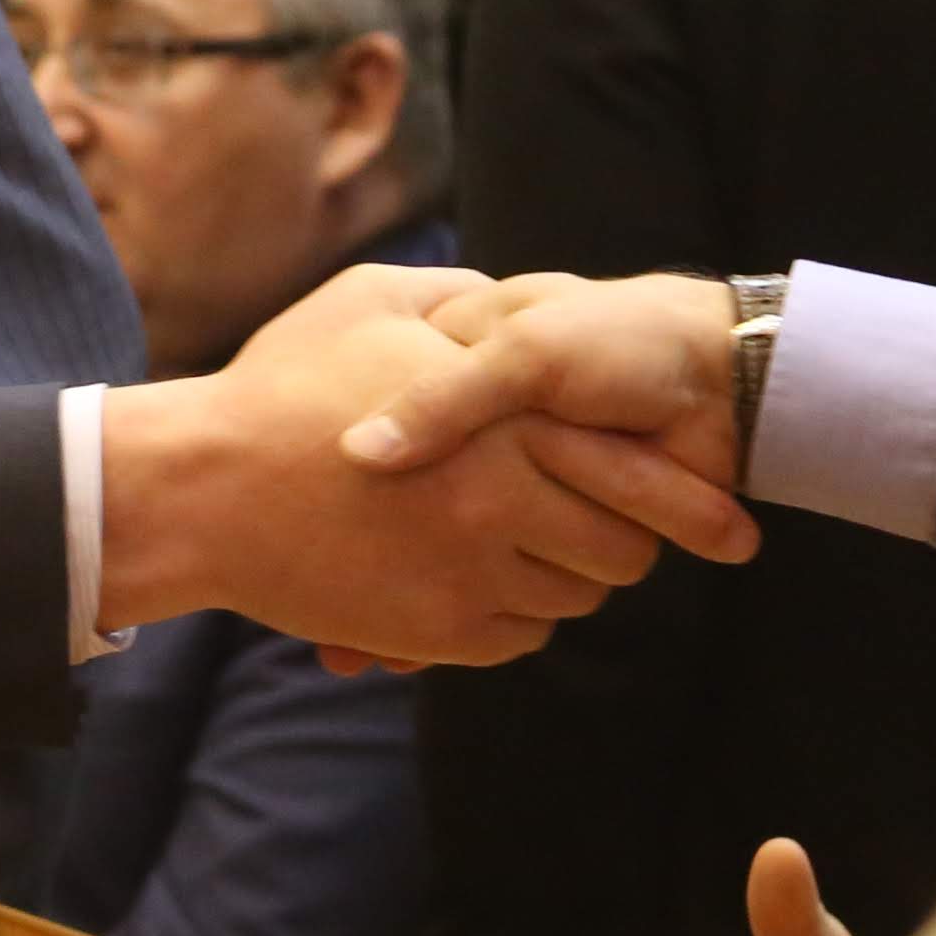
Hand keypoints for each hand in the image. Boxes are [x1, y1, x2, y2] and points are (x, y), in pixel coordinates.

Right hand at [100, 263, 754, 667]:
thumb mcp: (367, 302)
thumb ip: (453, 299)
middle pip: (619, 551)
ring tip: (521, 544)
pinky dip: (512, 615)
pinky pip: (517, 637)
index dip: (689, 501)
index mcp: (497, 422)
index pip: (629, 473)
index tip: (736, 527)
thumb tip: (504, 297)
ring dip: (564, 578)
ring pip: (572, 599)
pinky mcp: (437, 632)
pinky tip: (474, 578)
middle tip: (606, 529)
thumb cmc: (279, 386)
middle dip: (625, 543)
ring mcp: (467, 573)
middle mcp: (495, 500)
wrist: (199, 486)